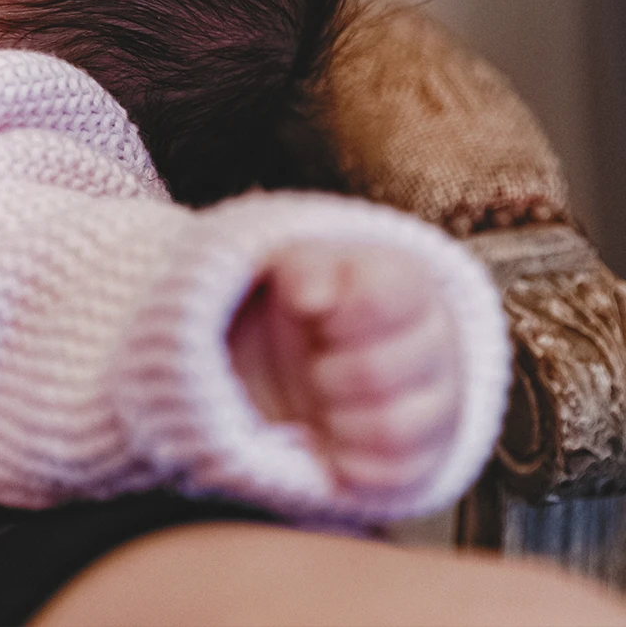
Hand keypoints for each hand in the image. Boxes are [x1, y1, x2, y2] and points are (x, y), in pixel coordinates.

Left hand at [227, 242, 458, 496]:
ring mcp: (441, 405)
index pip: (379, 300)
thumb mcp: (301, 268)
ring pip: (390, 430)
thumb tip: (311, 296)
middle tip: (315, 361)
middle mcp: (439, 344)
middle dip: (325, 371)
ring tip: (324, 399)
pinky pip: (392, 475)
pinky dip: (347, 462)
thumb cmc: (321, 303)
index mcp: (409, 285)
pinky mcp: (429, 457)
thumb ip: (305, 270)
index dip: (335, 315)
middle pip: (376, 372)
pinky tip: (334, 436)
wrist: (328, 348)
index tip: (317, 316)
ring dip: (336, 418)